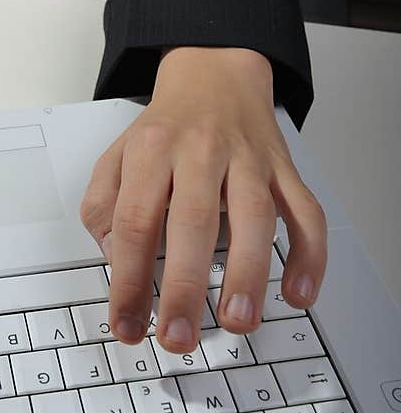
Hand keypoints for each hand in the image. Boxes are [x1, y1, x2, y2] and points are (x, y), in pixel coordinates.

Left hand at [80, 47, 326, 352]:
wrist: (214, 74)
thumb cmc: (165, 128)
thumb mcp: (116, 154)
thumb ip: (103, 204)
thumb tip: (112, 257)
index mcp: (151, 148)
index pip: (134, 221)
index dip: (128, 279)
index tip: (125, 325)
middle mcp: (200, 150)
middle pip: (192, 221)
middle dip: (186, 288)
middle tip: (178, 338)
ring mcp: (248, 160)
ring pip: (255, 216)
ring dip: (248, 273)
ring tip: (238, 322)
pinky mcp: (284, 170)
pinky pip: (306, 212)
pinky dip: (310, 254)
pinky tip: (299, 294)